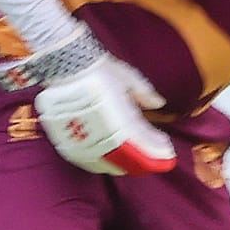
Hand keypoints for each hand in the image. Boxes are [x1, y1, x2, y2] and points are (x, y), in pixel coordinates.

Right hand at [31, 55, 175, 175]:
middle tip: (153, 160)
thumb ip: (143, 93)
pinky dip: (96, 163)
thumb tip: (159, 103)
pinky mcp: (64, 137)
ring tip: (134, 165)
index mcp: (117, 112)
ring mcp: (80, 133)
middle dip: (140, 159)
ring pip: (103, 159)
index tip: (165, 149)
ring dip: (120, 164)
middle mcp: (99, 126)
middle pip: (122, 152)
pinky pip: (81, 158)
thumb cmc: (100, 70)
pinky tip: (107, 165)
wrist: (67, 64)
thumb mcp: (126, 78)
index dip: (153, 145)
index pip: (139, 136)